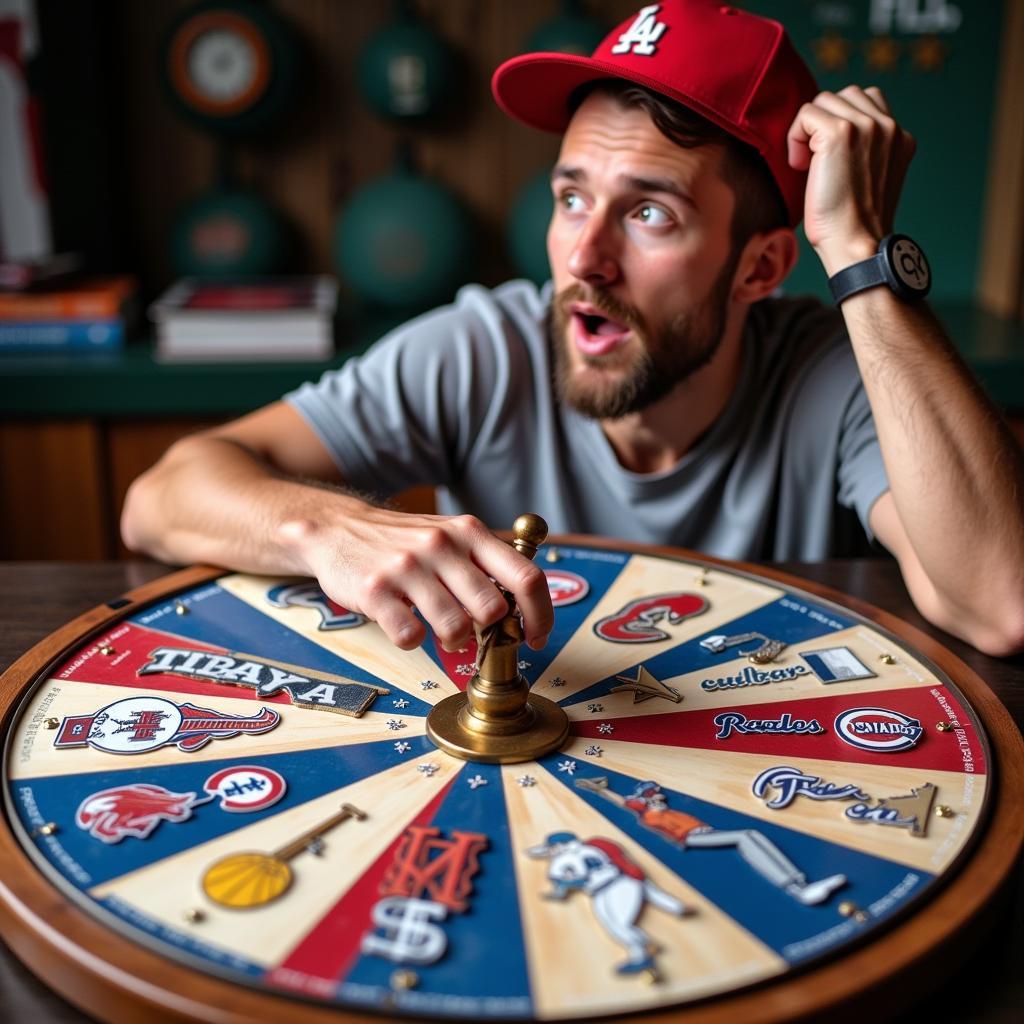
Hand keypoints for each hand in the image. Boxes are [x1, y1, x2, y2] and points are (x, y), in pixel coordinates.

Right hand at [284, 504, 552, 652]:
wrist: (339, 528)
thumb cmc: (405, 541)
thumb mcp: (452, 536)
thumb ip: (488, 564)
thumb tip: (527, 608)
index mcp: (470, 532)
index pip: (526, 576)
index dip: (540, 615)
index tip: (537, 637)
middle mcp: (442, 545)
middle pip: (492, 608)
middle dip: (490, 633)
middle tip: (477, 635)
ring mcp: (408, 566)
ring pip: (454, 628)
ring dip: (453, 642)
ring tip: (442, 632)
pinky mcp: (375, 589)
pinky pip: (410, 635)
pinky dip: (412, 640)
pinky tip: (405, 625)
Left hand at [786, 86, 915, 274]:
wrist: (855, 243)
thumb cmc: (852, 222)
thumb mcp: (869, 177)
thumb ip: (863, 148)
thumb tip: (827, 131)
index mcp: (900, 136)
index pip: (866, 101)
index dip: (840, 123)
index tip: (832, 159)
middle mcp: (888, 126)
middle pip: (844, 95)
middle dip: (823, 123)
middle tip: (816, 162)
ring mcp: (867, 126)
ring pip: (824, 100)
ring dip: (809, 130)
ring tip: (809, 164)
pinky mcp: (840, 132)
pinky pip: (805, 113)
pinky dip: (795, 137)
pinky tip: (801, 166)